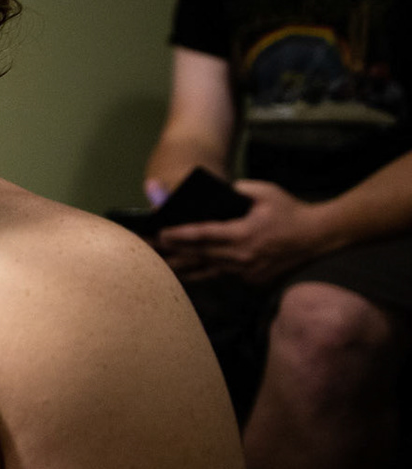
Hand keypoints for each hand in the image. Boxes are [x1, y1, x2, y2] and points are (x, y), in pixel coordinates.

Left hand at [157, 179, 327, 284]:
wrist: (320, 237)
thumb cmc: (292, 211)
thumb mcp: (265, 192)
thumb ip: (239, 189)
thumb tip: (218, 191)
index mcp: (244, 234)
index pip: (205, 235)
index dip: (181, 235)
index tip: (161, 233)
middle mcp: (243, 256)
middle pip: (200, 255)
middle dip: (173, 251)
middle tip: (149, 247)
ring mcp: (248, 271)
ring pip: (208, 269)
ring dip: (184, 266)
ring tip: (158, 264)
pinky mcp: (252, 279)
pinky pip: (222, 275)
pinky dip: (204, 273)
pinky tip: (187, 272)